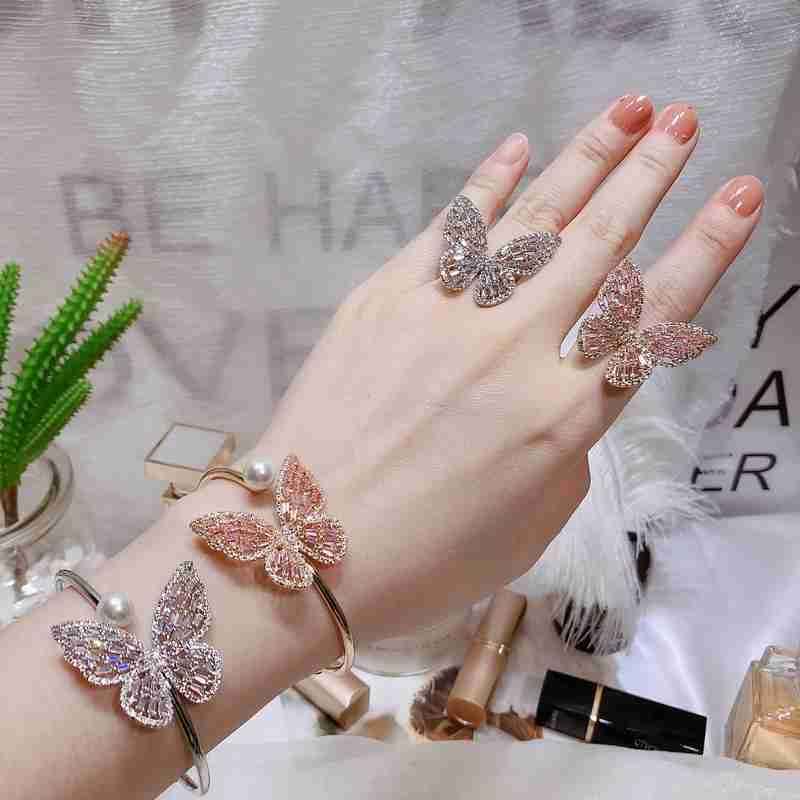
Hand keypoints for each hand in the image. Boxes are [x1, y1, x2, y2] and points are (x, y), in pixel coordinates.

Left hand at [254, 96, 761, 642]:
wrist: (301, 549)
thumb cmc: (422, 559)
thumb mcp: (529, 526)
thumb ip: (566, 449)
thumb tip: (565, 391)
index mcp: (562, 418)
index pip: (651, 315)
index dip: (706, 249)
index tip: (737, 197)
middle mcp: (515, 353)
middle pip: (600, 246)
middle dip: (651, 175)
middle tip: (684, 124)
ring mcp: (445, 317)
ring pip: (533, 221)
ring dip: (586, 159)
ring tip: (628, 110)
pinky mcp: (383, 300)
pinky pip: (450, 230)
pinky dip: (487, 185)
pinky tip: (518, 149)